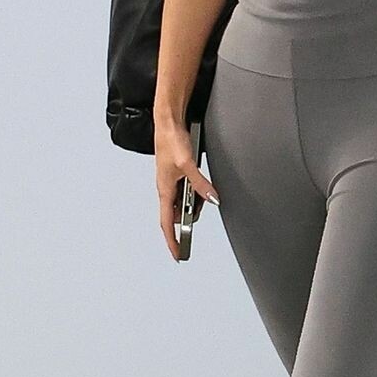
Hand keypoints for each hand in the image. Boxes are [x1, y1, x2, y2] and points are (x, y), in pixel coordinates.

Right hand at [155, 119, 220, 261]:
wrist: (168, 122)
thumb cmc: (170, 141)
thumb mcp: (188, 165)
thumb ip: (201, 184)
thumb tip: (213, 199)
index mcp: (164, 190)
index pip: (166, 222)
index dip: (172, 240)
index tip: (177, 254)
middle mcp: (166, 188)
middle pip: (173, 215)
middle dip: (182, 228)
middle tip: (190, 241)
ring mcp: (171, 181)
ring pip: (181, 203)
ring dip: (191, 207)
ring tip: (204, 203)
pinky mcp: (178, 174)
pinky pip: (186, 191)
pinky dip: (195, 194)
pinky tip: (203, 191)